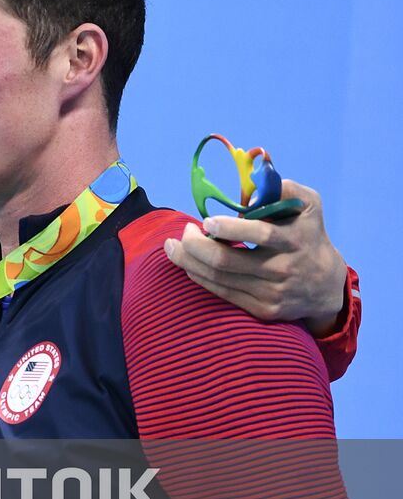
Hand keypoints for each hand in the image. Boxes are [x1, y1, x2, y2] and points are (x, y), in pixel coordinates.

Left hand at [165, 180, 346, 334]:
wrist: (326, 286)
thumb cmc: (309, 235)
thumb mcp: (308, 205)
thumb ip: (284, 189)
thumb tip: (251, 189)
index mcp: (295, 239)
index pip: (260, 234)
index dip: (229, 227)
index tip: (207, 220)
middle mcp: (283, 268)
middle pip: (227, 261)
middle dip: (195, 245)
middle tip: (184, 231)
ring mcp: (272, 293)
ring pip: (219, 278)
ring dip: (188, 260)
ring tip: (173, 246)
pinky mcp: (262, 310)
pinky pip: (222, 293)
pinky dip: (199, 276)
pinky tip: (188, 264)